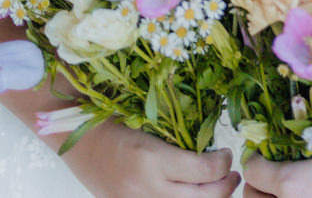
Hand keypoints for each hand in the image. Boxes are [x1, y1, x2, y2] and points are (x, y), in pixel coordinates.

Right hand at [62, 119, 238, 197]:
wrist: (77, 140)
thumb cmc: (114, 120)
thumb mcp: (149, 121)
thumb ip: (178, 136)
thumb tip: (211, 144)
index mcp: (152, 158)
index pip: (204, 171)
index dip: (223, 164)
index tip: (227, 153)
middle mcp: (147, 187)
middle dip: (225, 187)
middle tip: (234, 175)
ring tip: (220, 188)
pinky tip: (193, 194)